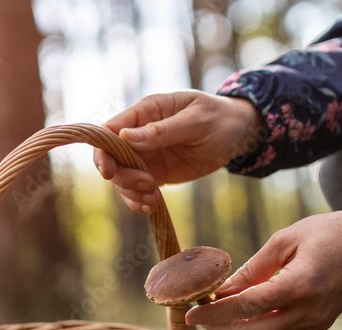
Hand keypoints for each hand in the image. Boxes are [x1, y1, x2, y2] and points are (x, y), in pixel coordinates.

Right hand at [93, 91, 263, 213]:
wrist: (238, 135)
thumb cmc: (219, 119)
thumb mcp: (196, 122)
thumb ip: (161, 130)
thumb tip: (125, 137)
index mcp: (146, 112)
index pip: (110, 130)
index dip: (103, 152)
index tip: (110, 172)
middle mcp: (138, 134)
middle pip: (111, 158)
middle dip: (122, 177)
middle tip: (147, 185)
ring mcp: (145, 155)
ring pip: (121, 178)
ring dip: (132, 192)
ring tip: (154, 199)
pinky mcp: (154, 173)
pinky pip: (135, 190)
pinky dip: (139, 201)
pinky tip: (153, 206)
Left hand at [185, 208, 341, 329]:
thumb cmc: (331, 231)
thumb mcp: (285, 240)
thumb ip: (252, 269)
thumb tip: (222, 290)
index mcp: (299, 286)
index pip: (246, 307)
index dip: (214, 313)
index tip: (190, 314)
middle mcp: (309, 311)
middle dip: (222, 327)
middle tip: (199, 315)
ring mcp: (317, 322)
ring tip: (216, 316)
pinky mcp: (320, 324)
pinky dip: (258, 329)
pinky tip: (242, 316)